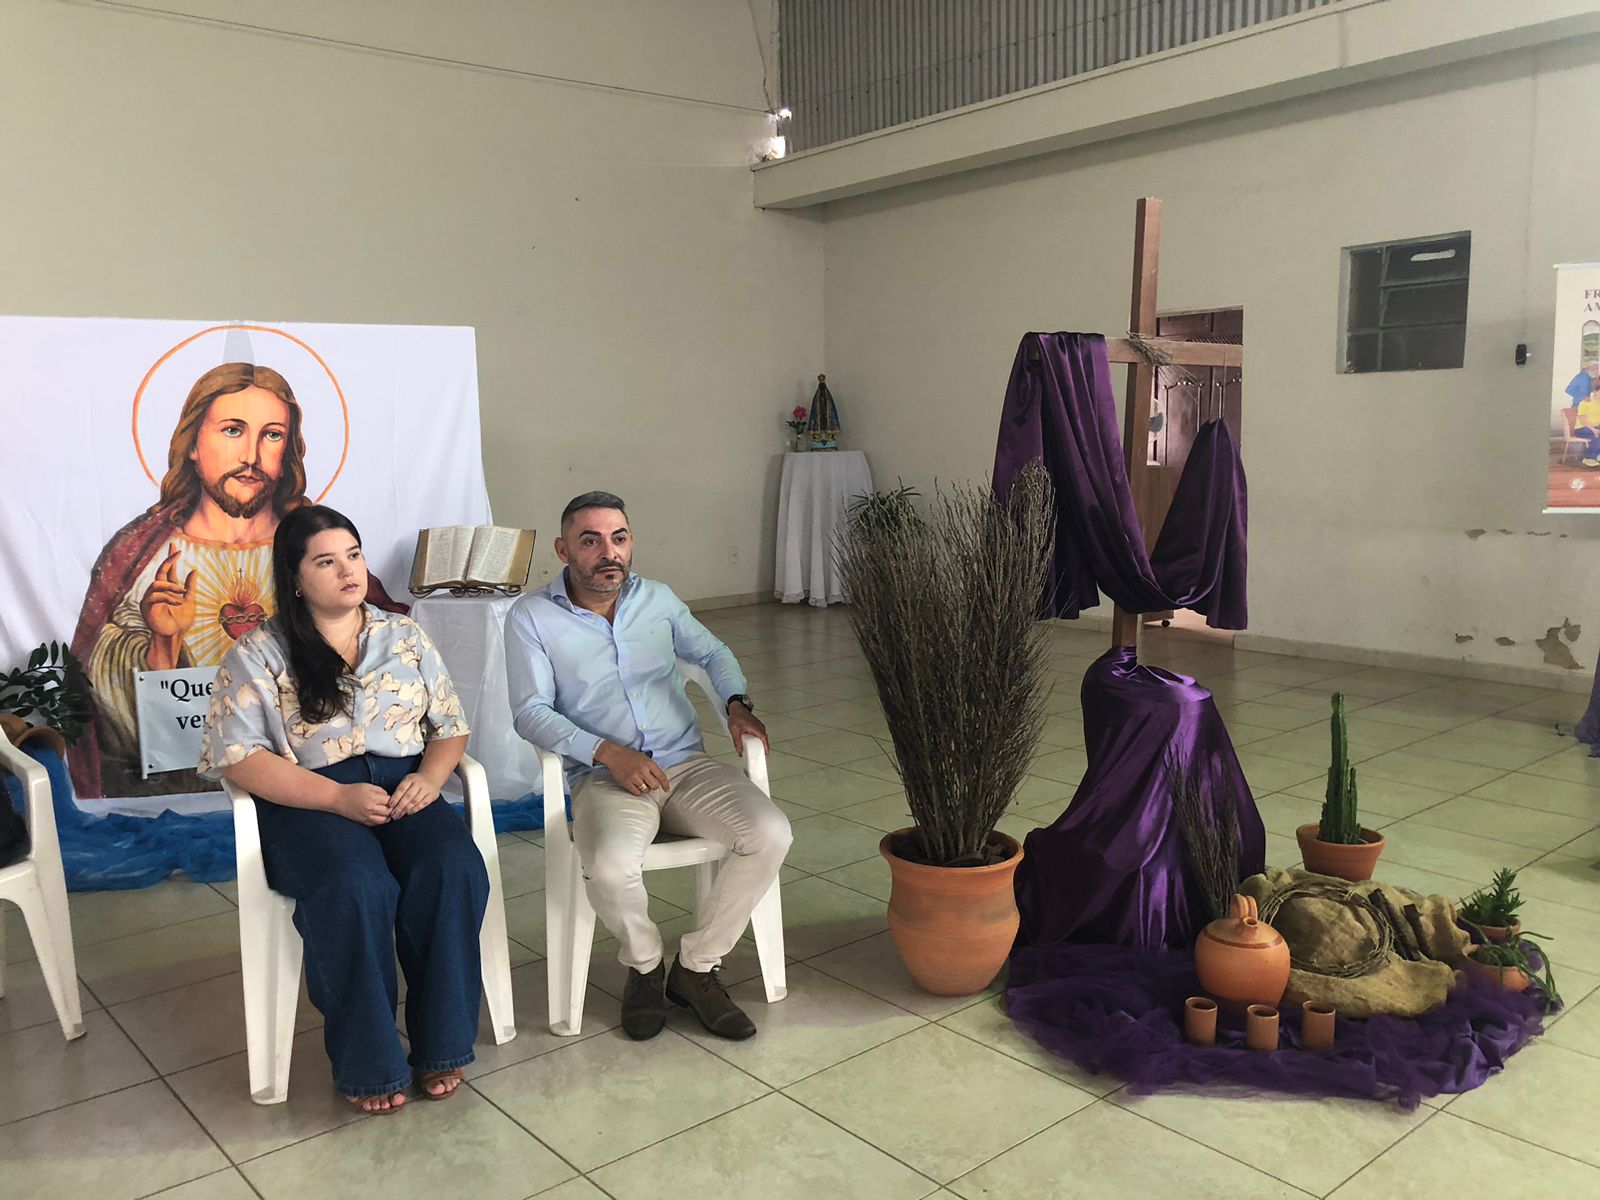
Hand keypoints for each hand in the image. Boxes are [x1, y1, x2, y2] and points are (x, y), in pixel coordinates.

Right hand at [141, 544, 197, 667]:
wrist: (175, 635)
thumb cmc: (181, 620)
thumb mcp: (190, 600)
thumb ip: (190, 586)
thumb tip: (194, 570)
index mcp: (169, 588)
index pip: (168, 569)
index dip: (171, 558)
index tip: (175, 546)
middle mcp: (158, 591)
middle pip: (160, 571)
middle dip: (168, 560)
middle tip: (177, 553)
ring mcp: (151, 598)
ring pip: (157, 583)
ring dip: (171, 586)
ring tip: (182, 592)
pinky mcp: (146, 606)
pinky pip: (155, 596)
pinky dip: (168, 597)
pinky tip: (178, 602)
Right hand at [334, 782, 391, 825]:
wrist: (337, 799)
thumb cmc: (352, 790)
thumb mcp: (368, 786)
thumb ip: (380, 791)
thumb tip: (389, 797)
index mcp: (373, 798)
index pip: (390, 801)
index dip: (394, 799)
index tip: (395, 798)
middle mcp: (371, 809)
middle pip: (389, 811)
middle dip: (392, 808)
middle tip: (393, 805)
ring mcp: (367, 817)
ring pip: (385, 820)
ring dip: (388, 815)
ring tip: (387, 810)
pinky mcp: (363, 822)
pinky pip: (376, 824)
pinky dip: (380, 820)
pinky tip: (380, 815)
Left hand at [388, 773, 441, 819]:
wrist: (431, 777)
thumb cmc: (415, 782)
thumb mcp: (406, 781)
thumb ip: (400, 790)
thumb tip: (391, 804)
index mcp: (410, 778)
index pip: (401, 789)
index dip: (395, 798)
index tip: (390, 805)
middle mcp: (419, 783)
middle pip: (408, 796)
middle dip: (400, 807)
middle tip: (394, 814)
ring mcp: (427, 789)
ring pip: (415, 801)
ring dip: (406, 809)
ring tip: (400, 815)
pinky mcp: (432, 795)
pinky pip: (423, 804)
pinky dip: (415, 809)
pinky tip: (409, 812)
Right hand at [594, 742, 670, 796]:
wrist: (614, 755)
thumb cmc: (630, 755)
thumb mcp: (644, 757)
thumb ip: (652, 767)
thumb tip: (659, 778)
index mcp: (649, 763)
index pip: (661, 776)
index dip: (665, 784)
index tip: (666, 789)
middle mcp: (643, 771)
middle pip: (655, 786)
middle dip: (654, 786)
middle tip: (650, 783)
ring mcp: (634, 777)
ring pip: (646, 790)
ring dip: (645, 789)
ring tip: (641, 783)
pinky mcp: (627, 783)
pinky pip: (637, 792)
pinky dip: (638, 791)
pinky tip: (636, 786)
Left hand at [727, 702, 768, 755]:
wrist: (737, 708)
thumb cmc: (736, 716)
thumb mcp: (734, 730)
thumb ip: (737, 741)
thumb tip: (740, 751)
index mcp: (755, 727)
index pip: (763, 738)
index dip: (765, 746)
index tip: (765, 754)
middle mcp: (759, 726)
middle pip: (763, 739)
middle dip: (762, 747)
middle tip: (758, 755)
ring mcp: (759, 726)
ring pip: (761, 737)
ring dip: (759, 743)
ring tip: (754, 751)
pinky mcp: (757, 726)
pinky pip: (759, 734)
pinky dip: (757, 740)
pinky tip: (751, 744)